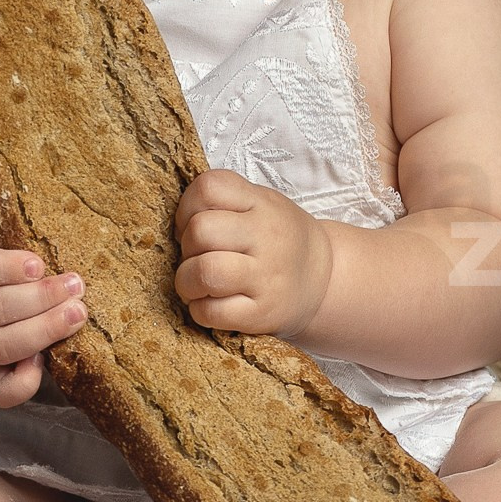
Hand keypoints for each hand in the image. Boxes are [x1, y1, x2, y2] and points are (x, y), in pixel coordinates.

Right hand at [0, 240, 85, 406]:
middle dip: (39, 299)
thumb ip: (25, 235)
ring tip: (77, 314)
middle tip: (76, 286)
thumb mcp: (4, 238)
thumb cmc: (5, 262)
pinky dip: (22, 383)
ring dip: (42, 331)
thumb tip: (71, 225)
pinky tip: (45, 363)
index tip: (38, 264)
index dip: (4, 268)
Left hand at [173, 170, 332, 336]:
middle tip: (197, 255)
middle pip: (200, 230)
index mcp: (261, 204)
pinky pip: (211, 312)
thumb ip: (225, 202)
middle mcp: (266, 237)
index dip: (187, 205)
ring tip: (196, 283)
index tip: (191, 222)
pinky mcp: (261, 314)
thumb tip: (176, 225)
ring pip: (203, 272)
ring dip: (186, 281)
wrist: (324, 278)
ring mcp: (265, 278)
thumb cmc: (279, 239)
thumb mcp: (262, 203)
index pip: (209, 187)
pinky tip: (209, 303)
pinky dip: (199, 309)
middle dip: (186, 245)